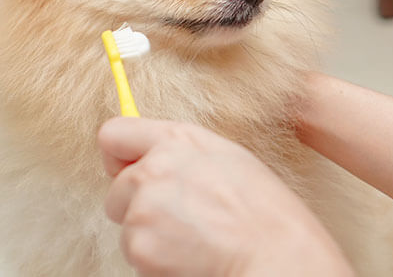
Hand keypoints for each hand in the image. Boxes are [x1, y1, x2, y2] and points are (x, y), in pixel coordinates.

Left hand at [99, 117, 352, 276]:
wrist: (278, 257)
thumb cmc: (263, 211)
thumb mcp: (225, 157)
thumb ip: (179, 151)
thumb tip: (149, 157)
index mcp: (176, 139)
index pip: (113, 133)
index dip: (116, 154)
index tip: (124, 167)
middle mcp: (154, 167)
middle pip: (118, 186)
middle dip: (137, 203)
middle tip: (176, 216)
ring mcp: (144, 206)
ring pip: (127, 223)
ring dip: (149, 234)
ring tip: (192, 238)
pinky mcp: (141, 245)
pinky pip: (136, 253)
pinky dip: (155, 260)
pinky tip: (189, 256)